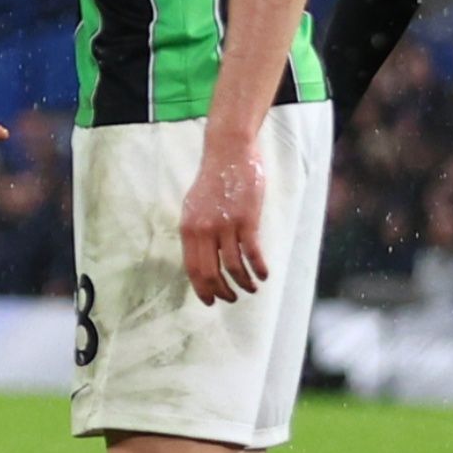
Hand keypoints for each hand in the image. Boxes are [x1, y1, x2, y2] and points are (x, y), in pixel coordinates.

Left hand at [180, 135, 269, 305]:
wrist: (229, 151)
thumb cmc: (214, 178)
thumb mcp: (194, 206)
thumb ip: (196, 231)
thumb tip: (200, 258)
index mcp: (188, 228)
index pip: (193, 269)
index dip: (202, 289)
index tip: (211, 301)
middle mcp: (203, 230)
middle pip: (211, 273)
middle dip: (223, 292)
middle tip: (232, 298)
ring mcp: (225, 225)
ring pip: (234, 267)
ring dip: (244, 284)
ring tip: (251, 287)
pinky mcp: (246, 220)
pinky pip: (252, 253)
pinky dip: (259, 269)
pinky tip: (264, 274)